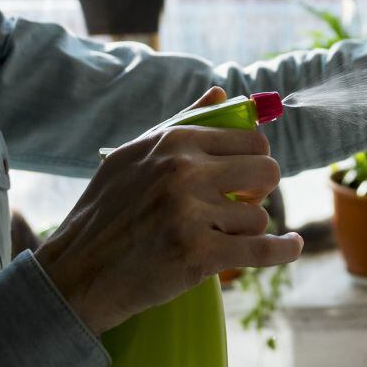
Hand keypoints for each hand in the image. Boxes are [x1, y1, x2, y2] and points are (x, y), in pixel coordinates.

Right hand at [34, 87, 301, 335]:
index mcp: (174, 142)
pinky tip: (292, 246)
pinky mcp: (198, 255)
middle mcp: (183, 172)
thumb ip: (184, 122)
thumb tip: (222, 92)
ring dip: (246, 229)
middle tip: (243, 202)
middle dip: (261, 188)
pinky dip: (282, 250)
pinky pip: (261, 248)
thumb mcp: (134, 155)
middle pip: (267, 170)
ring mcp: (190, 214)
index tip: (245, 176)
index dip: (255, 160)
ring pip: (259, 215)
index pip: (251, 140)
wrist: (75, 274)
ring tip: (220, 235)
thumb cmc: (106, 212)